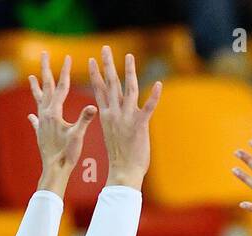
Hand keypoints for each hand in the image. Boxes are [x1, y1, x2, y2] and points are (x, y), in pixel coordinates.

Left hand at [28, 52, 96, 195]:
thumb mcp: (78, 135)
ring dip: (35, 88)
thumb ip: (85, 120)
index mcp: (54, 112)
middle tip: (44, 54)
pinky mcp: (40, 133)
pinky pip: (36, 120)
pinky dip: (34, 115)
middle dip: (46, 70)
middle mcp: (45, 114)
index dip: (65, 72)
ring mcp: (41, 123)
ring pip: (38, 100)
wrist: (54, 169)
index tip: (67, 58)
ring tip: (31, 77)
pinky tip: (31, 115)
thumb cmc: (67, 154)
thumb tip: (94, 107)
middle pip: (45, 87)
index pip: (61, 87)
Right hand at [87, 46, 161, 189]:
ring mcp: (127, 119)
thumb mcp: (112, 135)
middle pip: (111, 84)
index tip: (93, 61)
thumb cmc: (119, 158)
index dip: (96, 75)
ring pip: (128, 90)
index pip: (99, 91)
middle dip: (107, 65)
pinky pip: (148, 108)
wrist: (123, 172)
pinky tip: (158, 84)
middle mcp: (114, 114)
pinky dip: (154, 96)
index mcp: (106, 116)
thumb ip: (114, 121)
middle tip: (104, 48)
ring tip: (128, 56)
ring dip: (129, 71)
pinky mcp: (140, 126)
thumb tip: (113, 114)